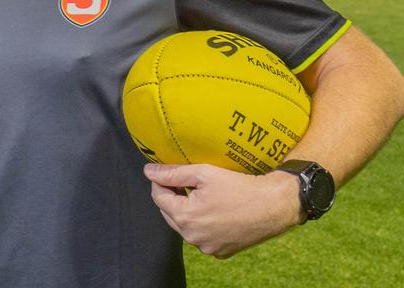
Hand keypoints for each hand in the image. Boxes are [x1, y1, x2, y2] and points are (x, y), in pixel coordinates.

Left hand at [145, 163, 302, 257]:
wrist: (274, 206)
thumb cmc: (239, 187)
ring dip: (186, 211)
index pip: (158, 197)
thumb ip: (172, 173)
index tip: (168, 173)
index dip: (160, 182)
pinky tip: (214, 211)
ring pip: (184, 226)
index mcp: (185, 217)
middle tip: (185, 182)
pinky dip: (202, 224)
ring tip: (200, 195)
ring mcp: (206, 247)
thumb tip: (149, 171)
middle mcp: (192, 237)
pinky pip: (201, 237)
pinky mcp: (220, 252)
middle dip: (172, 197)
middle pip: (169, 213)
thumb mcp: (203, 173)